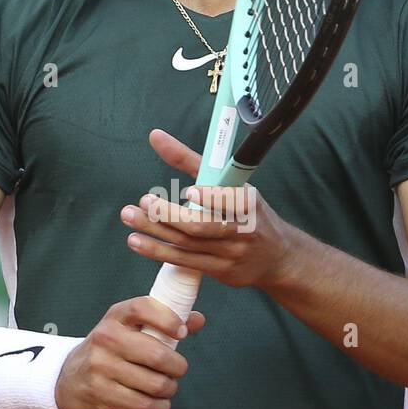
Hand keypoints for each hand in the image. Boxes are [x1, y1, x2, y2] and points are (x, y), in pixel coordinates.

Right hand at [55, 296, 205, 408]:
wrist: (69, 378)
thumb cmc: (110, 352)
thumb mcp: (130, 331)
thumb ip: (163, 324)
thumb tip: (198, 319)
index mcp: (116, 316)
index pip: (142, 307)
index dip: (167, 318)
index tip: (183, 332)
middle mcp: (105, 336)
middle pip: (156, 354)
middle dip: (177, 367)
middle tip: (178, 371)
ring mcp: (100, 364)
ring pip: (153, 383)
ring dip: (168, 390)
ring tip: (167, 389)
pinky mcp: (98, 391)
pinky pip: (141, 403)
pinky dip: (158, 407)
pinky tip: (160, 405)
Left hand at [118, 128, 300, 289]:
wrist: (278, 257)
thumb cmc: (250, 213)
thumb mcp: (231, 185)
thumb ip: (191, 161)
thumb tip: (155, 136)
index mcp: (248, 203)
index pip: (230, 200)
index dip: (211, 197)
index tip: (189, 191)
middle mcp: (241, 229)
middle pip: (203, 225)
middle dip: (170, 214)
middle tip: (144, 202)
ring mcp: (231, 254)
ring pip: (189, 243)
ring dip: (156, 231)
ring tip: (130, 217)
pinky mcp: (220, 271)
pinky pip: (185, 261)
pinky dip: (159, 251)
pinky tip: (138, 241)